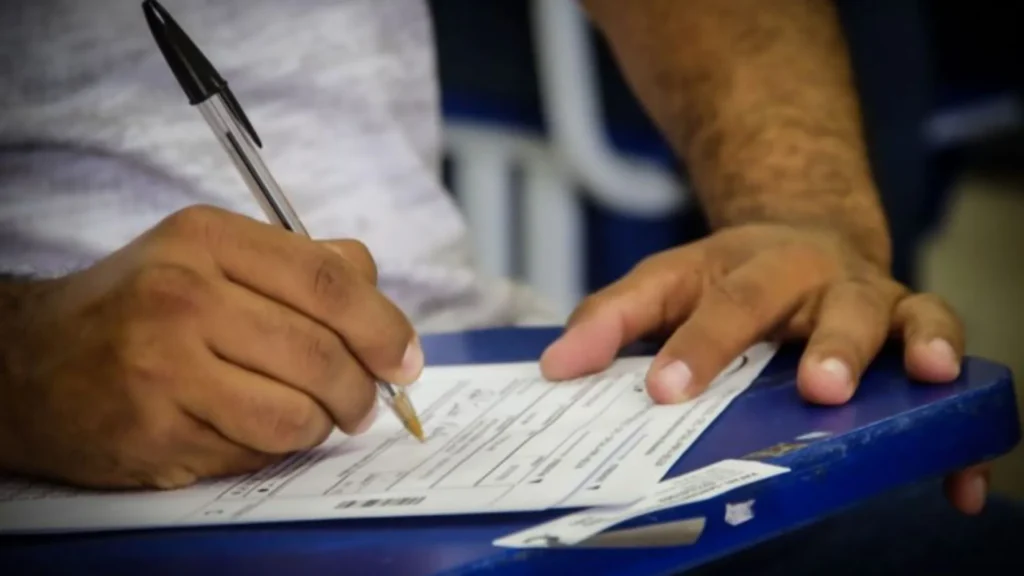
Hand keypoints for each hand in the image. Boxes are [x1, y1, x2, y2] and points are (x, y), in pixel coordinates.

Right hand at [0, 205, 422, 489]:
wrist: (28, 363)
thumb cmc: (138, 305)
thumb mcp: (209, 254)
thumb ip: (298, 264)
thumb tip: (377, 295)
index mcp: (206, 239)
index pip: (328, 282)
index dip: (384, 326)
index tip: (405, 358)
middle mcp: (182, 296)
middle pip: (321, 354)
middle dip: (362, 389)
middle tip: (366, 401)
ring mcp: (163, 368)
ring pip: (296, 414)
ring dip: (322, 425)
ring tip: (313, 417)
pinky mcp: (154, 431)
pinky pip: (255, 453)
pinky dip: (274, 448)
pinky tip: (253, 429)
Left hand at [539, 223, 987, 513]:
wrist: (802, 236)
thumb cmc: (730, 274)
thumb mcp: (668, 281)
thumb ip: (615, 316)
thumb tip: (557, 364)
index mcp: (757, 267)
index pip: (726, 304)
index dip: (698, 349)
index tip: (667, 391)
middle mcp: (825, 279)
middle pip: (834, 302)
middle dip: (832, 344)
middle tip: (818, 386)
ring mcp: (876, 301)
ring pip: (910, 312)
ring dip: (919, 344)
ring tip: (923, 376)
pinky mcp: (914, 328)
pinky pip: (950, 356)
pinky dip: (959, 415)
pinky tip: (956, 475)